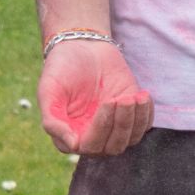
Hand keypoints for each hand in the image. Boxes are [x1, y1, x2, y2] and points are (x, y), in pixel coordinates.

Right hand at [39, 39, 151, 155]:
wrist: (82, 47)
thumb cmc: (62, 69)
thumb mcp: (48, 91)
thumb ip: (52, 120)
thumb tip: (73, 145)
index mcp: (69, 134)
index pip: (89, 146)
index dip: (100, 129)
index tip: (107, 102)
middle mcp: (91, 136)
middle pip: (113, 146)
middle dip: (119, 123)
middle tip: (118, 98)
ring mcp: (112, 127)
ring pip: (130, 139)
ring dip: (134, 119)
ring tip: (131, 96)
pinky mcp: (130, 116)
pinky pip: (144, 126)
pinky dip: (145, 114)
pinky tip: (140, 95)